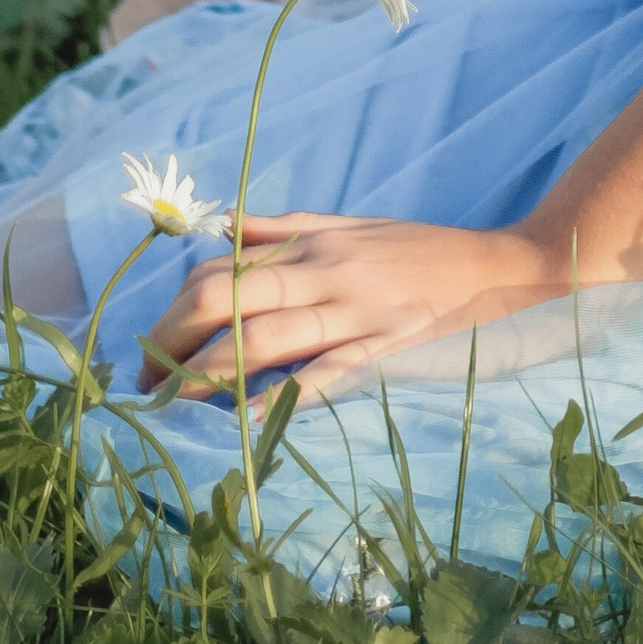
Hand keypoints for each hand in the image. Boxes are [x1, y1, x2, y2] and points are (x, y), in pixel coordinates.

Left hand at [142, 212, 562, 399]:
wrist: (498, 268)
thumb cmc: (418, 248)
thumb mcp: (351, 224)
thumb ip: (285, 228)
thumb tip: (224, 226)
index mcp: (313, 242)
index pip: (225, 267)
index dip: (174, 305)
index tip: (148, 345)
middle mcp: (325, 272)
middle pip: (229, 299)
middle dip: (174, 339)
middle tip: (144, 381)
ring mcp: (354, 312)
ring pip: (265, 337)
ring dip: (208, 371)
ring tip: (169, 402)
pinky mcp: (382, 349)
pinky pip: (323, 375)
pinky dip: (280, 396)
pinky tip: (244, 419)